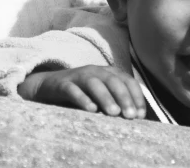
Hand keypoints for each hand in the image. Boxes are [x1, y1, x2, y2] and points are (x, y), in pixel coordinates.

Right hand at [18, 65, 145, 118]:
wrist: (49, 86)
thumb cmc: (81, 93)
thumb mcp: (101, 94)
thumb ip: (116, 101)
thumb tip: (137, 118)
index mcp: (107, 72)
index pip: (127, 80)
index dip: (136, 96)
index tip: (140, 115)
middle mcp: (94, 71)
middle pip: (112, 80)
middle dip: (124, 97)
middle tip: (130, 116)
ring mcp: (78, 76)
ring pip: (94, 83)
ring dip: (106, 97)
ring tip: (114, 113)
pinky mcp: (63, 84)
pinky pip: (73, 90)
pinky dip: (83, 99)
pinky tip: (91, 109)